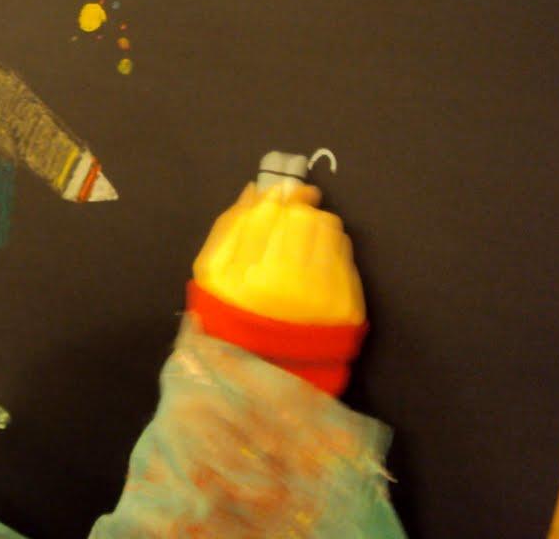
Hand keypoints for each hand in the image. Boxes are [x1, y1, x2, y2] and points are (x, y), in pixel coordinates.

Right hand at [192, 183, 364, 324]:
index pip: (269, 212)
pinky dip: (333, 249)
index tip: (280, 197)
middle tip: (291, 219)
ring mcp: (323, 292)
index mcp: (248, 270)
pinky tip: (316, 264)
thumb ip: (229, 227)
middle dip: (297, 211)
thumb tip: (254, 191)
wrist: (264, 368)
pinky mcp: (347, 304)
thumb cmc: (229, 314)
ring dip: (317, 226)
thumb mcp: (210, 272)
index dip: (275, 199)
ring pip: (329, 228)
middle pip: (302, 215)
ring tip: (303, 243)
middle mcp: (290, 279)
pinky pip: (346, 254)